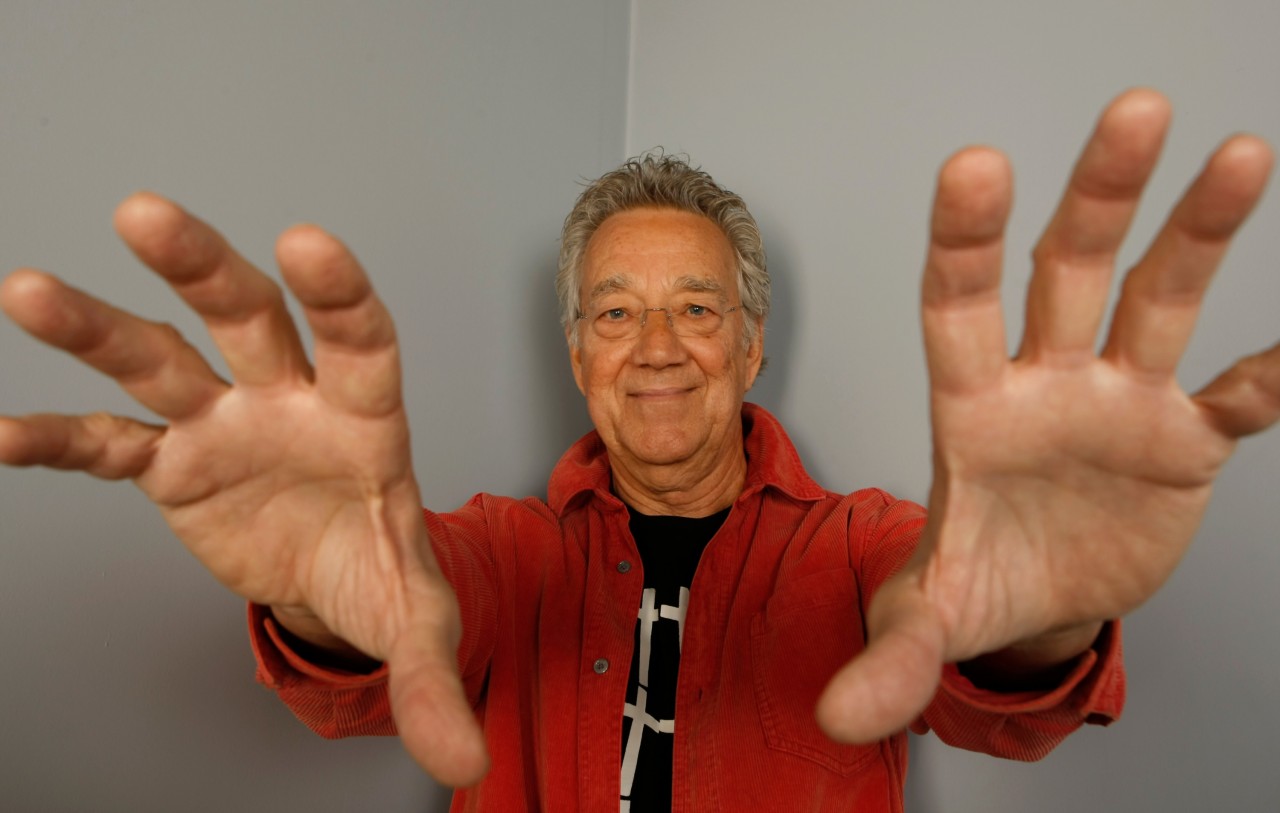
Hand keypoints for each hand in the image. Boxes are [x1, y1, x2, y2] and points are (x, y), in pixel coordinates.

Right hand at [0, 195, 487, 785]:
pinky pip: (108, 445)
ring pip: (161, 361)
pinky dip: (60, 439)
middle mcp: (289, 400)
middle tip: (144, 215)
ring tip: (30, 292)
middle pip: (248, 318)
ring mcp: (224, 424)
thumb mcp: (417, 618)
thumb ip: (434, 678)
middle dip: (202, 267)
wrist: (331, 575)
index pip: (361, 341)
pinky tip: (2, 435)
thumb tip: (464, 766)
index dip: (339, 294)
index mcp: (366, 416)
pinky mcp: (172, 465)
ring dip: (99, 330)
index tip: (308, 245)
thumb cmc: (380, 565)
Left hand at [817, 89, 1278, 740]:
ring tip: (1241, 157)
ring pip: (1161, 300)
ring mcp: (1119, 402)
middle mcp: (1047, 382)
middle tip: (1135, 108)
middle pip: (1069, 270)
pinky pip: (1232, 396)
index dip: (962, 238)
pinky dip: (1265, 378)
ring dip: (1199, 234)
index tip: (973, 164)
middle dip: (1101, 194)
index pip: (955, 306)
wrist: (1044, 600)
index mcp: (971, 407)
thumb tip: (838, 718)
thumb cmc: (978, 577)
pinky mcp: (1182, 440)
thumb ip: (889, 658)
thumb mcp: (930, 618)